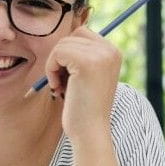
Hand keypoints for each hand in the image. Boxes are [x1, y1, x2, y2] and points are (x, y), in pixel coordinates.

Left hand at [44, 26, 121, 142]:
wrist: (90, 132)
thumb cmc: (84, 107)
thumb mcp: (87, 76)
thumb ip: (82, 55)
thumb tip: (64, 38)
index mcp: (114, 52)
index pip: (82, 33)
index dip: (68, 53)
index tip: (70, 77)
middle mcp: (111, 50)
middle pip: (72, 35)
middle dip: (61, 58)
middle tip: (63, 83)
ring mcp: (100, 55)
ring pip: (62, 44)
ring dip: (54, 65)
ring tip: (61, 87)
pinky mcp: (86, 62)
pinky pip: (57, 53)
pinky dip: (51, 70)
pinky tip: (59, 88)